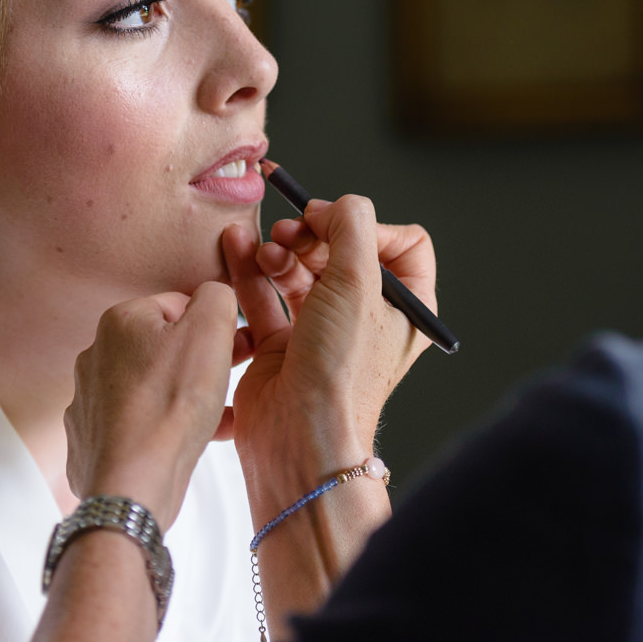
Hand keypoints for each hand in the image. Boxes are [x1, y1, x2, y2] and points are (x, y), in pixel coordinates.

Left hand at [62, 282, 237, 529]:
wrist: (133, 484)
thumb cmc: (172, 406)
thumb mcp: (210, 332)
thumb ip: (216, 297)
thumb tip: (214, 295)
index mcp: (120, 321)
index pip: (179, 305)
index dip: (214, 326)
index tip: (236, 349)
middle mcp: (95, 354)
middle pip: (163, 347)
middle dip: (200, 361)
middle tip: (232, 379)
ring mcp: (89, 399)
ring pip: (153, 386)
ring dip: (186, 396)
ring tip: (218, 415)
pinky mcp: (91, 437)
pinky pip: (138, 422)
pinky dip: (165, 427)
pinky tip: (192, 441)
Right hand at [222, 195, 436, 502]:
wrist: (300, 436)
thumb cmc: (341, 374)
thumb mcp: (358, 281)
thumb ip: (351, 225)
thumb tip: (335, 205)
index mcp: (405, 308)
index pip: (400, 243)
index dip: (365, 226)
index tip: (335, 226)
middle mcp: (366, 320)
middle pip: (342, 251)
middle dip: (314, 235)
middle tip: (294, 234)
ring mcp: (322, 332)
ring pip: (301, 270)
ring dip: (280, 250)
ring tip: (265, 249)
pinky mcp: (281, 346)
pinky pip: (265, 294)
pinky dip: (251, 268)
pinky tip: (237, 247)